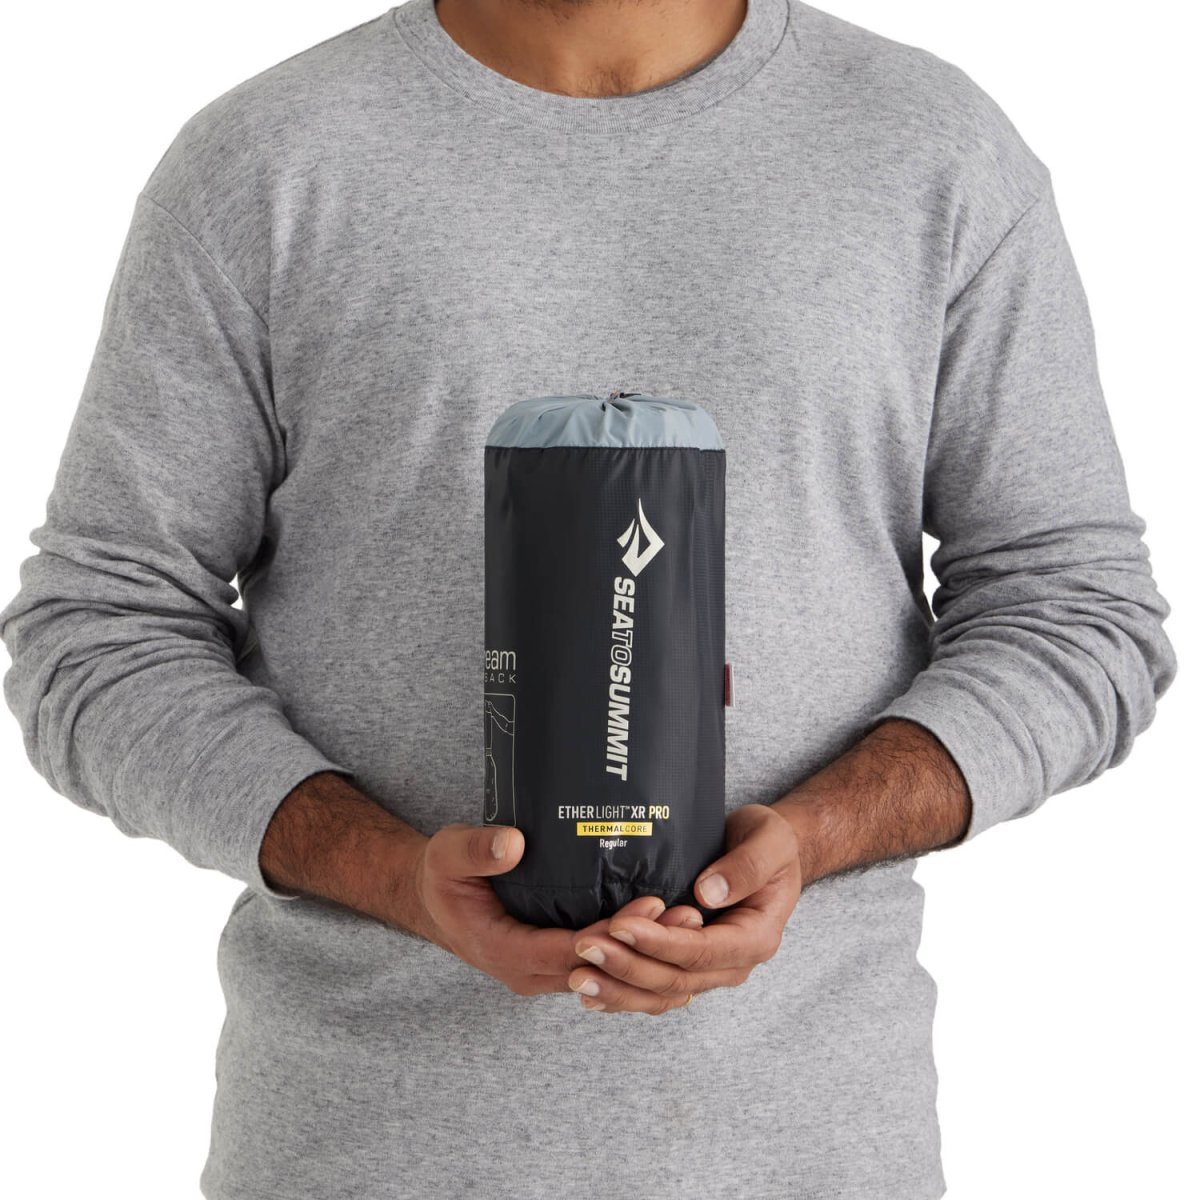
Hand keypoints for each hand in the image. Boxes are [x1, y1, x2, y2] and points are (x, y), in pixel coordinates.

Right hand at [413, 822, 703, 998]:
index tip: (649, 908)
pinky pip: (606, 968)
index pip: (568, 951)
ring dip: (651, 956)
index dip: (611, 935)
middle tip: (691, 916)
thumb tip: (512, 843)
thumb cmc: (443, 877)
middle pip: (600, 969)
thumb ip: (476, 851)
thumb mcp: (447, 856)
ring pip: (608, 975)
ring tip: (694, 923)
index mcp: (505, 950)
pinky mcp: (562, 961)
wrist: (436, 902)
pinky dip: (639, 957)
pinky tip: (673, 935)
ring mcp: (548, 972)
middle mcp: (531, 972)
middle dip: (646, 948)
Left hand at [567, 803, 803, 1013]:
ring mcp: (709, 970)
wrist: (767, 853)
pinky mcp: (688, 966)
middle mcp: (732, 963)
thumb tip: (708, 893)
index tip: (620, 926)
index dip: (659, 943)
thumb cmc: (769, 842)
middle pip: (675, 979)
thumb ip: (747, 866)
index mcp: (755, 937)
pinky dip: (622, 994)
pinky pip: (655, 990)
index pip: (701, 951)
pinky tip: (591, 993)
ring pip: (661, 994)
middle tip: (584, 947)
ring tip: (578, 976)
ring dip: (618, 988)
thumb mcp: (770, 841)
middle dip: (627, 967)